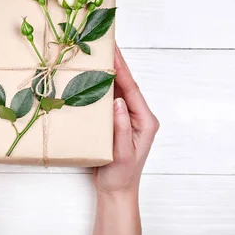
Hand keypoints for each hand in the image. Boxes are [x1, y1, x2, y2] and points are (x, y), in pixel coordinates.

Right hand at [91, 45, 158, 234]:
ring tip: (95, 55)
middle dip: (115, 64)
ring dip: (106, 73)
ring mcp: (126, 117)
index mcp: (144, 120)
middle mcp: (137, 115)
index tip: (113, 51)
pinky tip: (89, 78)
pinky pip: (107, 100)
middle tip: (103, 45)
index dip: (122, 69)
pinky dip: (99, 87)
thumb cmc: (121, 174)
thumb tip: (117, 101)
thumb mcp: (122, 153)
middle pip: (125, 85)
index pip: (132, 89)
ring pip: (116, 90)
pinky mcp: (114, 121)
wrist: (116, 189)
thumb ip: (120, 127)